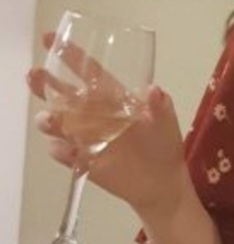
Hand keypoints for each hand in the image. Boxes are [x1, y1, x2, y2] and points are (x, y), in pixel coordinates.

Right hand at [28, 32, 186, 214]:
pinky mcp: (83, 161)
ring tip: (50, 120)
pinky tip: (68, 150)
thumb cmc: (164, 145)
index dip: (69, 55)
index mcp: (110, 96)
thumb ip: (159, 104)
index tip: (49, 40)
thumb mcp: (167, 120)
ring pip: (56, 123)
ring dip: (48, 119)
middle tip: (35, 77)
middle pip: (61, 94)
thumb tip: (153, 91)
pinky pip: (63, 153)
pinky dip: (61, 151)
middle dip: (44, 84)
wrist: (163, 183)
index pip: (87, 71)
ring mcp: (85, 137)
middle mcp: (93, 113)